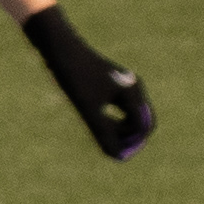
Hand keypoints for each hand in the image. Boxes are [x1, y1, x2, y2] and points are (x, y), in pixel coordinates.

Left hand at [23, 6, 153, 159]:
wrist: (59, 47)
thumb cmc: (74, 77)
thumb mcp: (87, 108)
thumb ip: (103, 132)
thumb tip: (116, 156)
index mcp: (132, 92)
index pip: (144, 126)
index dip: (133, 144)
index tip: (115, 155)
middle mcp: (131, 88)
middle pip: (140, 121)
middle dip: (128, 137)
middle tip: (110, 149)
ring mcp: (121, 85)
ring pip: (128, 115)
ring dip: (119, 130)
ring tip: (100, 136)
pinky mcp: (108, 84)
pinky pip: (117, 108)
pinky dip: (110, 120)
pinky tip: (93, 122)